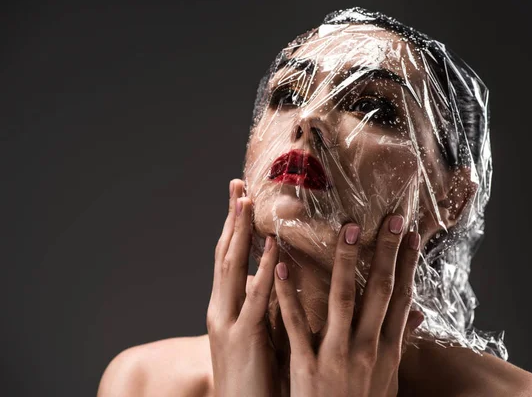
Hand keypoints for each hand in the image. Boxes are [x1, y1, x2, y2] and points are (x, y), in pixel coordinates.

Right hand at [207, 179, 279, 396]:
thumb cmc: (255, 378)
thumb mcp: (257, 336)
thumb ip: (263, 307)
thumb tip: (279, 280)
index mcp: (226, 308)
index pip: (228, 259)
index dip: (233, 227)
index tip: (239, 197)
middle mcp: (221, 310)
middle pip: (225, 255)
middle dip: (231, 219)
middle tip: (237, 185)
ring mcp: (228, 323)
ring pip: (232, 269)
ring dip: (240, 233)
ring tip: (247, 201)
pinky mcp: (243, 340)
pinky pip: (255, 299)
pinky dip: (263, 269)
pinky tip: (272, 246)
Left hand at [274, 216, 423, 396]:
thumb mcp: (388, 380)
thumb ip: (400, 344)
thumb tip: (417, 315)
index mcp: (387, 352)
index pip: (401, 299)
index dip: (407, 265)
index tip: (411, 234)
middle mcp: (367, 349)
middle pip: (379, 292)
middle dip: (386, 252)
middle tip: (390, 219)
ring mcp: (337, 356)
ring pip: (342, 300)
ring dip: (344, 262)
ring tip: (346, 229)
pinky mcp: (306, 365)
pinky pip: (296, 324)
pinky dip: (288, 293)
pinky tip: (281, 265)